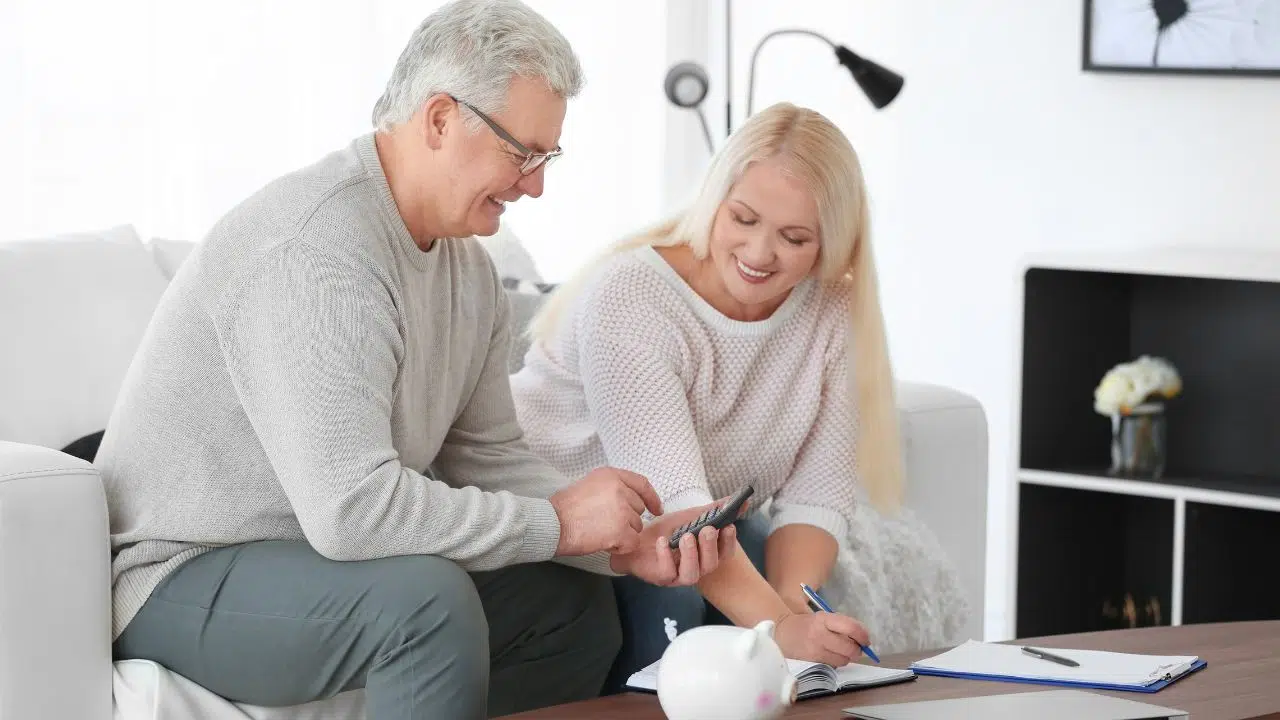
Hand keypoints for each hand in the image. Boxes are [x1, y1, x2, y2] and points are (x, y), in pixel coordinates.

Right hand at [548, 467, 662, 555]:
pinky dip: (621, 547)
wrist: (552, 524)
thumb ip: (611, 488)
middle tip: (604, 524)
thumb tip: (629, 499)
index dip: (652, 498)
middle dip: (627, 520)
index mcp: (612, 475)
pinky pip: (632, 543)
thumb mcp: (589, 484)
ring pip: (636, 527)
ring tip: (600, 532)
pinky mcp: (621, 530)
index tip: (656, 509)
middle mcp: (620, 489)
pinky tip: (604, 543)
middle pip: (638, 509)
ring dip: (622, 534)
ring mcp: (622, 510)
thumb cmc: (565, 508)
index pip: (642, 484)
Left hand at [609, 498, 739, 585]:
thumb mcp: (690, 517)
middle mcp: (695, 568)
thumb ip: (714, 511)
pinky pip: (666, 573)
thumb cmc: (666, 531)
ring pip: (692, 574)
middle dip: (710, 547)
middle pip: (710, 565)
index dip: (729, 542)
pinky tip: (663, 541)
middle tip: (707, 529)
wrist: (636, 539)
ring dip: (691, 554)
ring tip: (687, 536)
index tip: (729, 526)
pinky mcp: (660, 577)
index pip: (725, 553)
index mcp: (705, 555)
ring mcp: (678, 575)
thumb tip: (742, 501)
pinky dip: (666, 556)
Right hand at [773, 610, 870, 667]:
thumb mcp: (824, 618)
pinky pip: (833, 665)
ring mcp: (815, 650)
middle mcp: (819, 634)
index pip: (850, 627)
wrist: (783, 633)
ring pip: (843, 660)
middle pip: (849, 648)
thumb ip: (843, 626)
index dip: (863, 636)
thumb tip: (864, 640)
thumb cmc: (808, 624)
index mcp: (824, 619)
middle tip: (856, 649)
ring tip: (840, 651)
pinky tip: (829, 655)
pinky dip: (835, 662)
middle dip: (857, 650)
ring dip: (846, 658)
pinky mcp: (812, 662)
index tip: (866, 640)